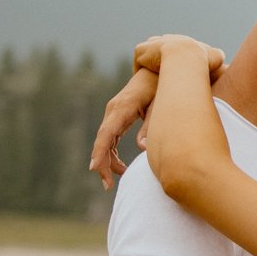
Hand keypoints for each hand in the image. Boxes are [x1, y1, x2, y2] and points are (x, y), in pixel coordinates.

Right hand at [89, 69, 158, 189]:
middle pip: (102, 140)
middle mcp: (113, 110)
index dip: (100, 152)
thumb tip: (142, 148)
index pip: (107, 133)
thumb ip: (151, 126)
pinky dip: (112, 154)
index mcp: (122, 108)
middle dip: (102, 164)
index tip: (95, 168)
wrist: (157, 69)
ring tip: (117, 180)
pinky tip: (121, 168)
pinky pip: (110, 139)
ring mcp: (113, 113)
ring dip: (108, 162)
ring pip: (104, 141)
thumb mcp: (160, 105)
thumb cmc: (161, 86)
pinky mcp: (118, 117)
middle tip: (108, 186)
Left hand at [132, 34, 224, 76]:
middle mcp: (165, 39)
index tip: (176, 73)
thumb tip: (222, 57)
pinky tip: (144, 83)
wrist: (184, 57)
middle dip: (161, 62)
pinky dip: (141, 73)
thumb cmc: (202, 60)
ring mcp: (152, 44)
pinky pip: (139, 64)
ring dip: (150, 68)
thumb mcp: (215, 57)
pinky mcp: (141, 51)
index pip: (176, 50)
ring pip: (148, 57)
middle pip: (160, 51)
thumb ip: (216, 57)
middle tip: (162, 79)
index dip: (176, 62)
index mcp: (181, 41)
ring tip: (150, 84)